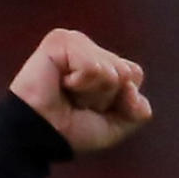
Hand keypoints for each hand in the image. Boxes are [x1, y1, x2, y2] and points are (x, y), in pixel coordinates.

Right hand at [9, 28, 151, 153]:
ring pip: (110, 70)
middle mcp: (88, 48)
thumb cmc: (71, 130)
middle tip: (76, 102)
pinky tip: (60, 84)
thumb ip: (137, 111)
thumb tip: (133, 88)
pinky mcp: (59, 41)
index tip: (92, 108)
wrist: (41, 136)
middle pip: (125, 73)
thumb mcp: (115, 126)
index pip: (134, 74)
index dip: (119, 101)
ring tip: (67, 94)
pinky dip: (80, 84)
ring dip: (91, 94)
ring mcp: (74, 41)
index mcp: (101, 62)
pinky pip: (93, 67)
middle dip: (105, 98)